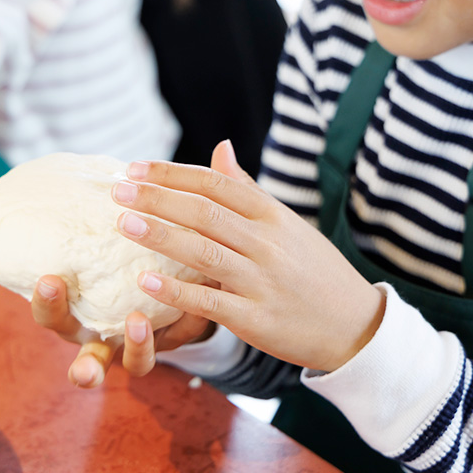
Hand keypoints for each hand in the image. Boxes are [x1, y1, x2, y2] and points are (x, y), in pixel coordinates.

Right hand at [0, 222, 212, 386]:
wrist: (160, 272)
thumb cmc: (98, 265)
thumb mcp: (66, 253)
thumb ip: (25, 242)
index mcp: (75, 316)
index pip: (52, 317)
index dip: (49, 303)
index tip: (49, 280)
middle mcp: (105, 337)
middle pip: (90, 361)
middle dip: (85, 366)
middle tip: (85, 366)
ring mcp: (142, 342)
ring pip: (138, 364)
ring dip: (136, 349)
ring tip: (137, 321)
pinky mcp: (180, 334)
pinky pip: (183, 338)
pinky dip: (186, 326)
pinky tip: (187, 300)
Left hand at [112, 141, 386, 372]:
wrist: (354, 325)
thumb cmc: (314, 270)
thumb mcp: (287, 223)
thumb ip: (248, 189)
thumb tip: (220, 146)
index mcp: (272, 215)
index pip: (216, 183)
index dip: (173, 173)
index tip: (135, 168)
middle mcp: (267, 243)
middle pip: (204, 212)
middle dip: (157, 198)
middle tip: (118, 190)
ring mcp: (261, 281)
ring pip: (202, 253)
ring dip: (160, 235)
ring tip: (123, 223)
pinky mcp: (256, 319)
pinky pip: (209, 302)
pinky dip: (176, 291)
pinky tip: (146, 281)